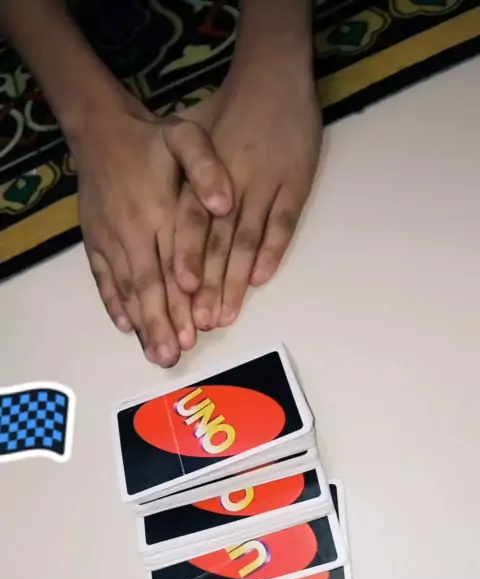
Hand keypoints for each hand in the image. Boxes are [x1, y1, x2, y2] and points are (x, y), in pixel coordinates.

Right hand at [75, 92, 231, 366]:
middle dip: (162, 323)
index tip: (194, 327)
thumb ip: (207, 168)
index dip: (183, 297)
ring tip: (155, 353)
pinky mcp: (95, 242)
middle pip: (150, 285)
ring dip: (142, 322)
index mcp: (158, 211)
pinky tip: (126, 327)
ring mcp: (111, 240)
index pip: (174, 263)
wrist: (100, 129)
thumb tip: (226, 203)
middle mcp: (133, 231)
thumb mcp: (186, 137)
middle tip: (173, 356)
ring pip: (128, 288)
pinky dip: (114, 303)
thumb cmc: (152, 138)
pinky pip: (103, 278)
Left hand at [173, 72, 321, 329]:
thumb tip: (162, 226)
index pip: (189, 224)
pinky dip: (272, 252)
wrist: (274, 73)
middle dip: (208, 284)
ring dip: (236, 280)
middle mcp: (231, 182)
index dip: (185, 258)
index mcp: (202, 175)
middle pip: (217, 242)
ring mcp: (265, 183)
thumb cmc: (228, 108)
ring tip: (226, 314)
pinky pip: (282, 223)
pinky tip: (261, 279)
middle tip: (200, 322)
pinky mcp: (295, 183)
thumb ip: (180, 183)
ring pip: (247, 240)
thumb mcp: (193, 138)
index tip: (177, 292)